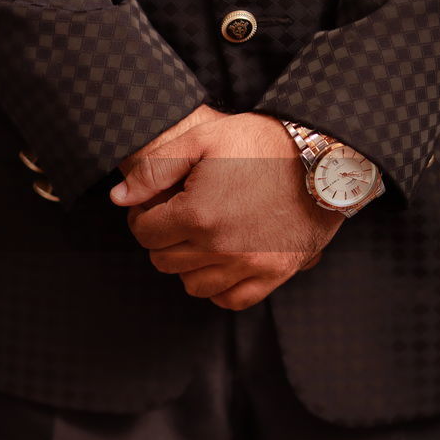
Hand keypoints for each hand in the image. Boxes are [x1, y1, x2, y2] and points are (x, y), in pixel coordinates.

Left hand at [110, 112, 342, 309]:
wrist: (321, 156)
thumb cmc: (260, 143)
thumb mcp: (201, 140)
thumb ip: (153, 169)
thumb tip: (119, 199)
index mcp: (198, 215)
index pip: (145, 233)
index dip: (144, 217)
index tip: (156, 205)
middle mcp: (221, 247)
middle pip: (164, 261)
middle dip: (163, 239)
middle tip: (177, 218)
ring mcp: (250, 265)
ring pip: (192, 285)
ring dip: (188, 264)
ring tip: (199, 238)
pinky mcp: (275, 273)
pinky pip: (231, 300)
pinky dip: (219, 287)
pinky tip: (220, 262)